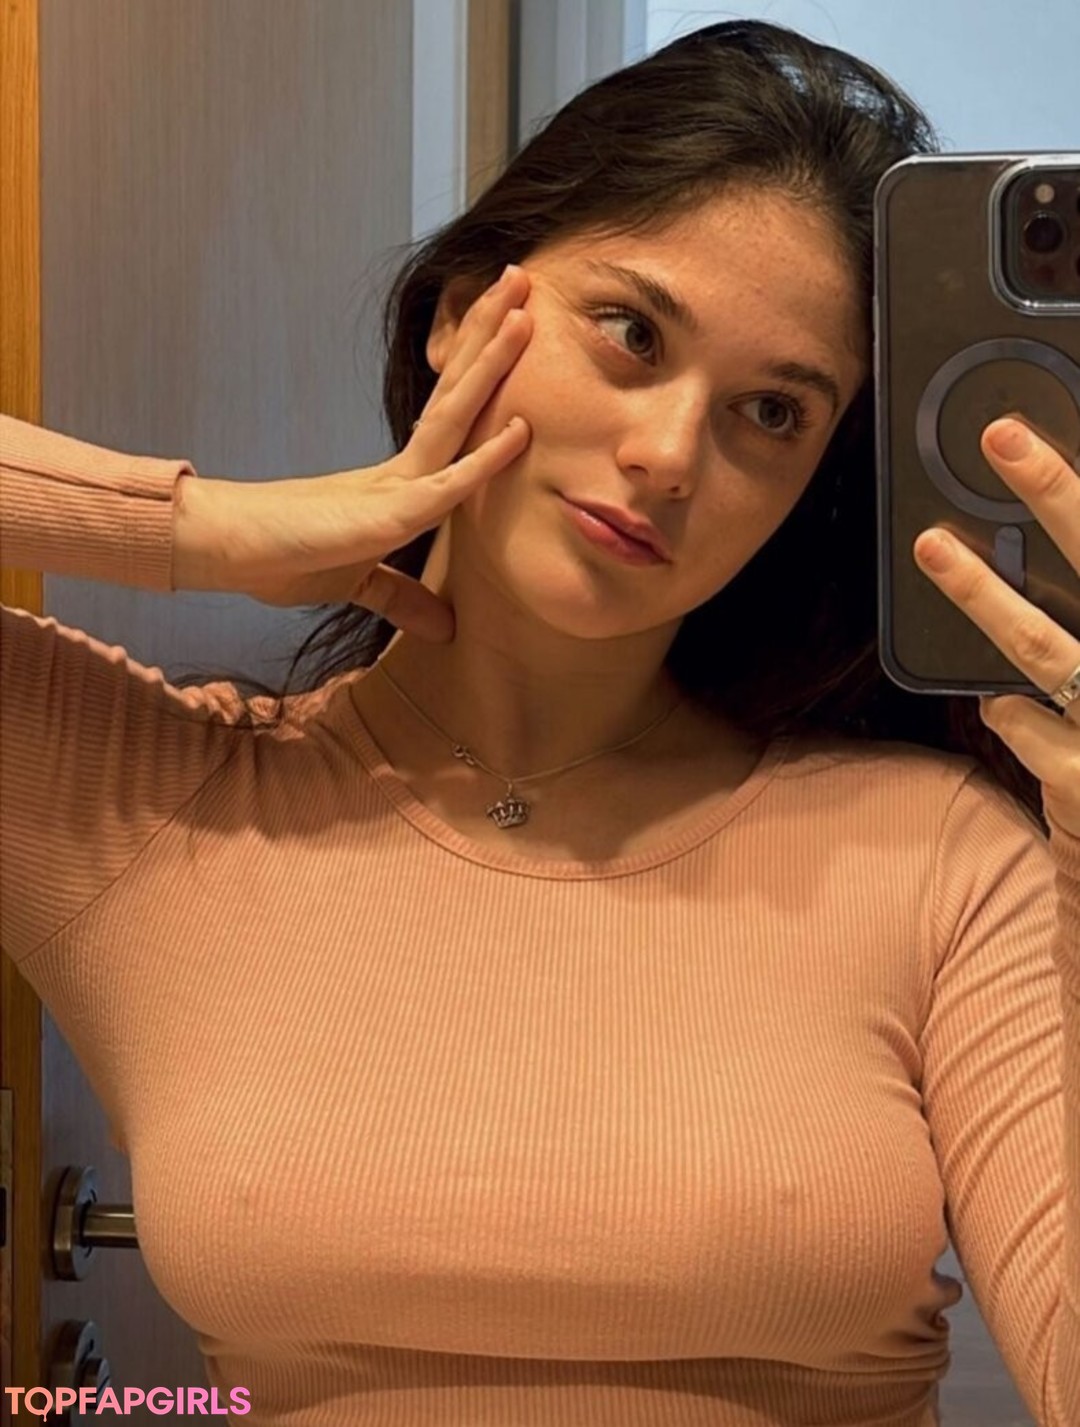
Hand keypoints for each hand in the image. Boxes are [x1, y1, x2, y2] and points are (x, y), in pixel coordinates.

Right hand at [180, 266, 533, 639]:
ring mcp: (390, 488)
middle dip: (491, 336)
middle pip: (457, 394)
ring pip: (452, 417)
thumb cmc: (281, 558)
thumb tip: (444, 627)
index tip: (515, 323)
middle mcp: (400, 470)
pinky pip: (441, 487)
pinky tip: (518, 430)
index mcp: (400, 480)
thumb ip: (401, 596)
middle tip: (523, 277)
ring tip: (521, 309)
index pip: (453, 416)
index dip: (483, 369)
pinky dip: (481, 462)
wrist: (222, 554)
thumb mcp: (359, 584)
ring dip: (489, 364)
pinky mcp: (380, 518)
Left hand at [912, 418, 1079, 835]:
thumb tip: (1058, 537)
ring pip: (1043, 644)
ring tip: (933, 546)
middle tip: (1004, 438)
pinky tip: (1002, 705)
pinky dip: (1004, 706)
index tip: (1030, 436)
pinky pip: (1016, 717)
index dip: (1076, 491)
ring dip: (981, 592)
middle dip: (1056, 493)